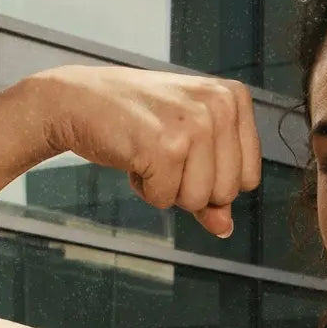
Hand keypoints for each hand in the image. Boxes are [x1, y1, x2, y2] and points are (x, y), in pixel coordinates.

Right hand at [30, 64, 261, 236]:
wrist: (76, 99)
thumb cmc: (136, 119)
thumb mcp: (187, 146)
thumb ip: (213, 187)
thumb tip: (225, 228)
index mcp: (233, 99)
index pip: (249, 177)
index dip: (214, 180)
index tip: (187, 153)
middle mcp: (219, 106)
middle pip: (227, 192)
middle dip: (191, 187)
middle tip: (164, 153)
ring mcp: (194, 125)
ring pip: (199, 200)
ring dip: (168, 189)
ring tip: (149, 153)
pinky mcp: (165, 146)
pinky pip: (166, 199)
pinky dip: (145, 189)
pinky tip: (134, 156)